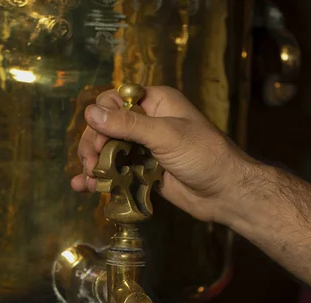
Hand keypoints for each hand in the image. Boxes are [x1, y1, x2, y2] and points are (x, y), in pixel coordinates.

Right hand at [71, 86, 250, 223]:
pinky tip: (85, 186)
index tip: (98, 141)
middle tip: (91, 163)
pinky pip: (118, 172)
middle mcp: (149, 123)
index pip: (115, 101)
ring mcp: (146, 150)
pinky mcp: (145, 174)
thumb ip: (128, 125)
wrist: (225, 193)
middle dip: (94, 144)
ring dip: (95, 163)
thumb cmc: (203, 155)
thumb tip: (90, 112)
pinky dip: (102, 179)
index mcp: (156, 103)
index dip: (102, 119)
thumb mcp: (166, 135)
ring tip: (88, 178)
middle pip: (108, 128)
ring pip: (110, 151)